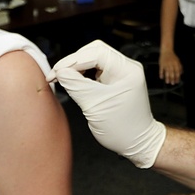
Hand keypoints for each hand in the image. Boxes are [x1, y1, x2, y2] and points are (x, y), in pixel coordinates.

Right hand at [53, 40, 167, 168]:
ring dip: (77, 66)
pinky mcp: (116, 79)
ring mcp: (122, 72)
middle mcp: (127, 67)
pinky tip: (74, 81)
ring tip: (63, 78)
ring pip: (95, 58)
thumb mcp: (94, 107)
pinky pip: (97, 68)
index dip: (73, 60)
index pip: (96, 53)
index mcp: (127, 71)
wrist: (137, 143)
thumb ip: (76, 86)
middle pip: (95, 51)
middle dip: (74, 61)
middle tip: (57, 74)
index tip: (57, 72)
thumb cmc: (122, 129)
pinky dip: (83, 73)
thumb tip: (60, 72)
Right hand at [158, 48, 182, 84]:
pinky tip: (161, 77)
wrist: (167, 50)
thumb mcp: (178, 61)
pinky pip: (161, 70)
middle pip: (172, 72)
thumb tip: (181, 73)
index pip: (177, 72)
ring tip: (167, 82)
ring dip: (167, 77)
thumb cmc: (173, 56)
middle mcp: (171, 64)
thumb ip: (180, 67)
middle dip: (172, 78)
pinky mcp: (161, 64)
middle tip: (172, 83)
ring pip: (166, 72)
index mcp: (176, 63)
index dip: (177, 77)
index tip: (177, 81)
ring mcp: (166, 64)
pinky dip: (161, 74)